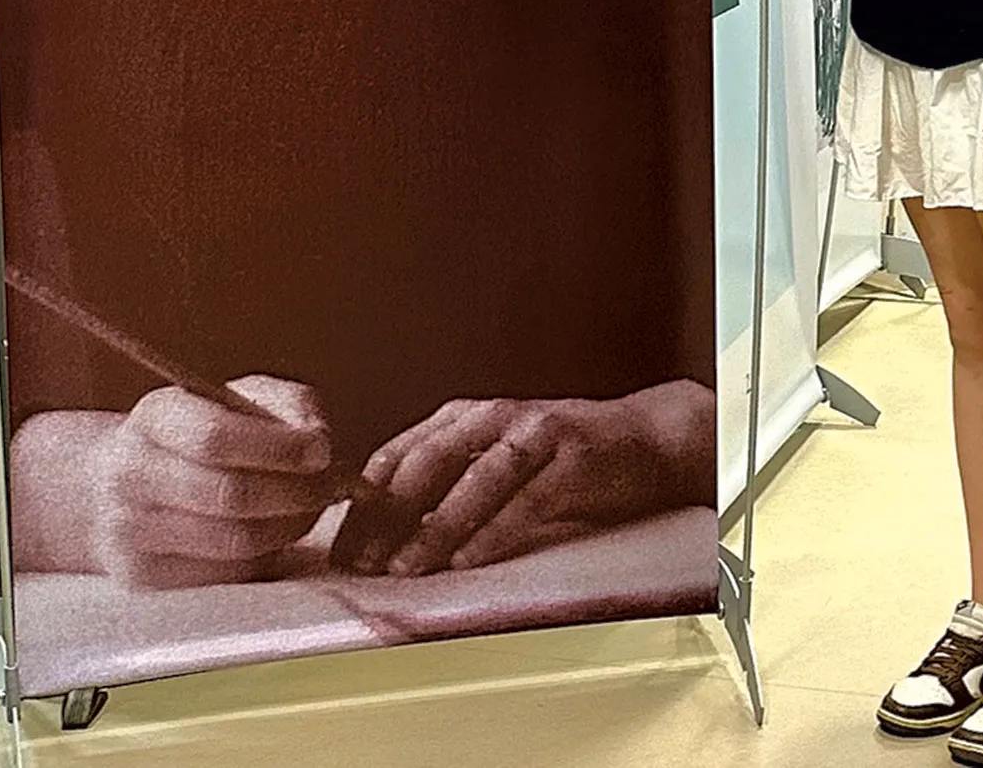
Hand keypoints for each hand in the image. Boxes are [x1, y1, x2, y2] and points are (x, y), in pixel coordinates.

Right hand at [89, 376, 337, 588]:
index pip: (214, 438)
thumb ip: (283, 403)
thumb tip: (316, 438)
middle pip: (230, 495)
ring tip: (310, 507)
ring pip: (235, 542)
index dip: (278, 447)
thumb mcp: (232, 399)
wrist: (119, 485)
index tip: (322, 449)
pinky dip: (266, 555)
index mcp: (154, 418)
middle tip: (332, 485)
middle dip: (297, 492)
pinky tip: (275, 533)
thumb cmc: (195, 437)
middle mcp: (132, 475)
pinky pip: (227, 575)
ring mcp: (132, 532)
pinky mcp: (147, 578)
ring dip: (291, 526)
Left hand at [335, 381, 715, 577]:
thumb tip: (382, 533)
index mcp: (462, 418)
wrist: (643, 441)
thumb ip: (446, 485)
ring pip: (473, 478)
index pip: (396, 456)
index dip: (363, 502)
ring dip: (433, 525)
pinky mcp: (572, 457)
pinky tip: (468, 560)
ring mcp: (534, 432)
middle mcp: (491, 416)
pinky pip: (526, 498)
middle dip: (386, 516)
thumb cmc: (558, 462)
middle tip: (359, 561)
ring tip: (404, 566)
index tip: (338, 546)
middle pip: (425, 462)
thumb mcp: (494, 463)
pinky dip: (492, 530)